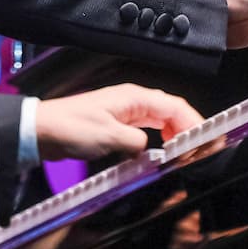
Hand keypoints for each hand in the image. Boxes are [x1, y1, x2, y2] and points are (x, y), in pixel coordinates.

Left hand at [34, 84, 203, 161]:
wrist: (42, 130)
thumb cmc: (71, 128)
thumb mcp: (109, 137)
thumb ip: (137, 143)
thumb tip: (152, 149)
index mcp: (134, 97)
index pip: (175, 106)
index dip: (194, 122)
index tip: (205, 138)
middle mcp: (132, 100)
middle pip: (171, 110)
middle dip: (188, 127)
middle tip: (198, 148)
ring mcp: (125, 111)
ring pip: (160, 118)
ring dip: (174, 133)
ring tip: (183, 151)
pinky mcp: (117, 123)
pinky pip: (147, 127)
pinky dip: (159, 137)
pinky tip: (161, 149)